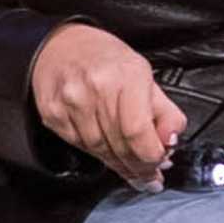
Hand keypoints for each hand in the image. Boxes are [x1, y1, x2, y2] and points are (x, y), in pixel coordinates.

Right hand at [30, 23, 186, 185]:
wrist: (60, 45)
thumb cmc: (107, 60)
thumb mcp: (146, 75)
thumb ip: (165, 111)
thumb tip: (170, 140)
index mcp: (127, 75)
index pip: (138, 131)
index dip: (150, 156)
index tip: (160, 164)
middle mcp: (96, 88)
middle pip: (120, 145)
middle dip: (139, 167)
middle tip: (150, 177)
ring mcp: (71, 102)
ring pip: (100, 150)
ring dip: (120, 166)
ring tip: (133, 170)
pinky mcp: (53, 114)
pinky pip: (80, 146)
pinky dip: (98, 155)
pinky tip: (109, 155)